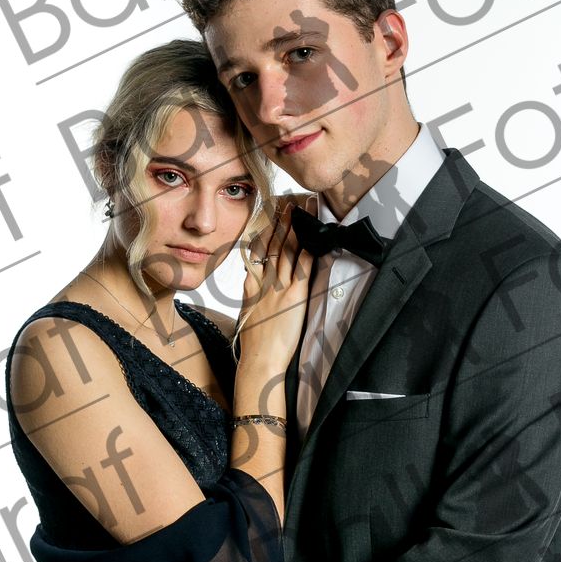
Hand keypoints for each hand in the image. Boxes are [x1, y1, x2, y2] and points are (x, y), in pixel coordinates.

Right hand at [238, 197, 312, 367]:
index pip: (260, 251)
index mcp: (252, 286)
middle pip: (274, 245)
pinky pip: (301, 268)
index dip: (268, 230)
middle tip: (290, 201)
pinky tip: (313, 237)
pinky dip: (307, 250)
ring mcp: (279, 288)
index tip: (274, 214)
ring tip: (303, 209)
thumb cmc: (255, 344)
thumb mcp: (248, 314)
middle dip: (282, 221)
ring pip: (287, 251)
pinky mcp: (293, 298)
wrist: (259, 360)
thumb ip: (252, 295)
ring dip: (296, 227)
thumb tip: (254, 282)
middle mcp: (264, 282)